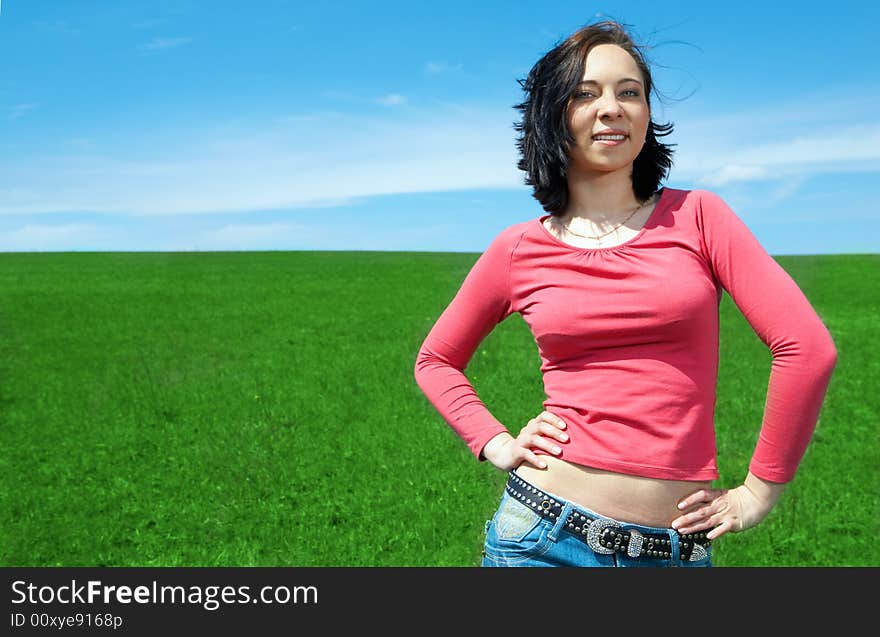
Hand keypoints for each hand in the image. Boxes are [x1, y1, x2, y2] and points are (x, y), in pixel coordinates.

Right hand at [480, 411, 568, 471]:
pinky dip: (536, 459)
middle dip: (554, 432)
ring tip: (559, 452)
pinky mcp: (516, 452)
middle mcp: (527, 430)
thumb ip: (550, 434)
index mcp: (534, 424)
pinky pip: (526, 454)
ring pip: (534, 439)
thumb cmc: (530, 446)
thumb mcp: (538, 437)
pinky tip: (545, 465)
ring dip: (548, 445)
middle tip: (566, 439)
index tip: (565, 426)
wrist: (506, 454)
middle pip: (541, 426)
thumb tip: (574, 434)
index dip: (554, 419)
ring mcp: (521, 440)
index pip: (543, 416)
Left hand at [670, 472, 785, 540]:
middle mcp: (718, 505)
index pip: (701, 495)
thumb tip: (690, 504)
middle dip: (686, 518)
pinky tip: (708, 536)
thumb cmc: (734, 499)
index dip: (690, 499)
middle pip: (700, 511)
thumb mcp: (720, 495)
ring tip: (682, 531)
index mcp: (716, 496)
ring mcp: (726, 514)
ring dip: (694, 526)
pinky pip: (724, 528)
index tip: (679, 506)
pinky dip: (716, 532)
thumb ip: (707, 500)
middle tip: (673, 524)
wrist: (755, 500)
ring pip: (707, 521)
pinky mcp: (734, 523)